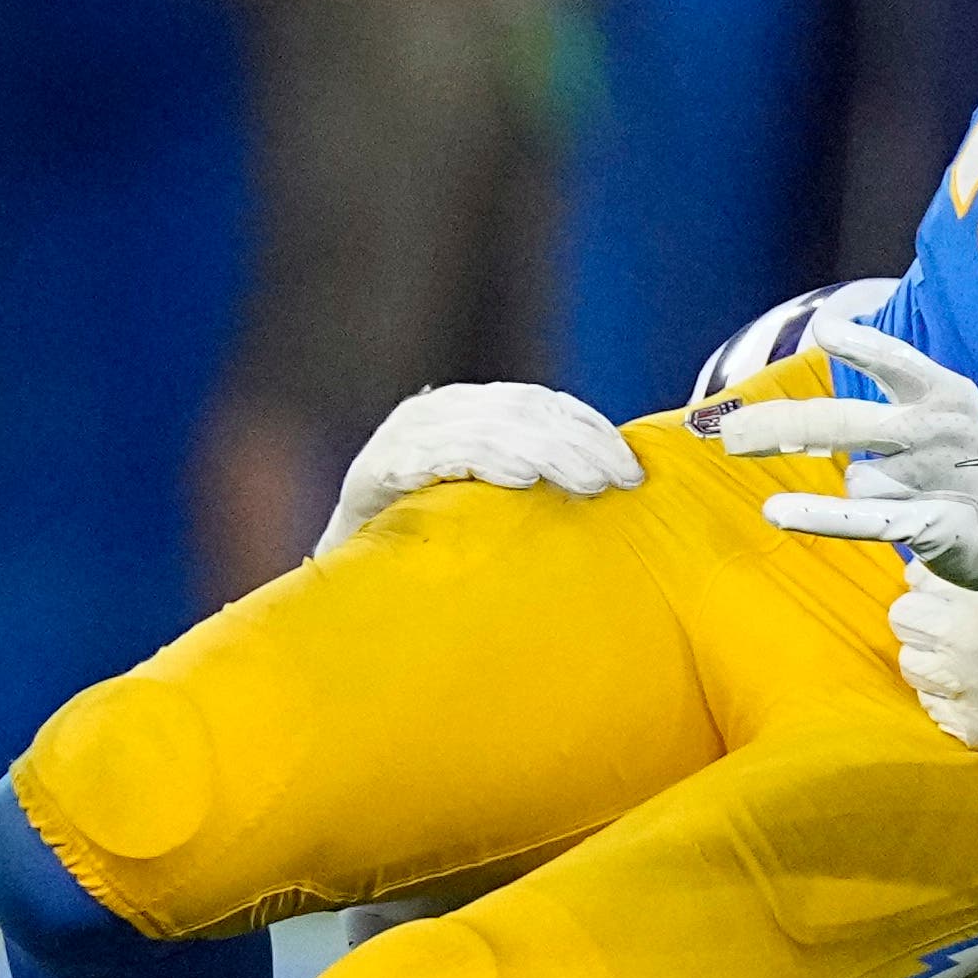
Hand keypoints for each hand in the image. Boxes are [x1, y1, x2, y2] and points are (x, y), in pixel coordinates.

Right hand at [320, 383, 642, 555]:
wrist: (345, 573)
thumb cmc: (428, 537)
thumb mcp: (488, 502)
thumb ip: (535, 480)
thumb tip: (617, 488)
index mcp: (468, 409)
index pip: (542, 404)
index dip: (590, 428)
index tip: (632, 464)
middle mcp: (436, 411)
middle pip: (523, 412)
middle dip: (581, 444)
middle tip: (622, 478)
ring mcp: (405, 437)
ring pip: (490, 429)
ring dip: (547, 454)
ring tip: (588, 483)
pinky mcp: (377, 468)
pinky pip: (438, 455)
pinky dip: (485, 461)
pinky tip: (522, 479)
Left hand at [713, 321, 977, 605]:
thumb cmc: (959, 455)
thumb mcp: (934, 403)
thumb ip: (879, 382)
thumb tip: (819, 339)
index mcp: (943, 391)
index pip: (897, 362)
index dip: (863, 347)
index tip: (826, 332)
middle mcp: (936, 430)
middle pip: (845, 423)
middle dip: (784, 426)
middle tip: (731, 434)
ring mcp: (930, 479)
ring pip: (856, 478)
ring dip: (864, 487)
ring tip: (908, 491)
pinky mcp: (925, 525)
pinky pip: (859, 519)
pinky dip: (817, 515)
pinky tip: (778, 511)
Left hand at [890, 575, 977, 816]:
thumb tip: (951, 576)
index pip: (917, 577)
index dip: (934, 582)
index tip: (951, 589)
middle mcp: (964, 644)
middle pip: (903, 620)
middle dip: (924, 619)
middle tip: (956, 626)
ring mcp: (966, 694)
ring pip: (910, 667)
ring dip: (931, 660)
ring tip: (967, 662)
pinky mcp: (976, 733)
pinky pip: (933, 709)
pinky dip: (948, 699)